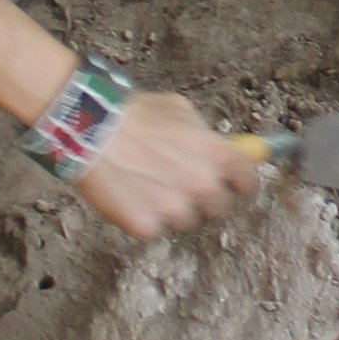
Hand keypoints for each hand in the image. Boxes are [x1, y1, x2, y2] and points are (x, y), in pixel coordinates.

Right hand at [75, 90, 258, 239]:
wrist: (90, 130)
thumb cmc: (133, 114)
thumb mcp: (179, 110)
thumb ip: (204, 133)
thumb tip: (220, 144)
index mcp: (218, 156)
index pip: (248, 182)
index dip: (238, 183)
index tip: (231, 185)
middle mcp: (203, 186)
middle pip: (219, 207)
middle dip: (204, 198)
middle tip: (179, 182)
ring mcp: (176, 210)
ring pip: (186, 221)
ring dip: (173, 210)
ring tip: (148, 187)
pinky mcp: (147, 227)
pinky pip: (154, 229)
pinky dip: (144, 218)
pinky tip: (130, 197)